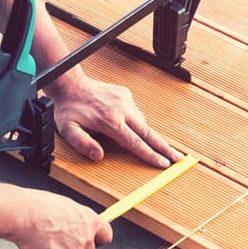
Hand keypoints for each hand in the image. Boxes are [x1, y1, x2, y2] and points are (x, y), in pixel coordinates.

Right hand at [9, 191, 112, 248]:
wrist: (22, 215)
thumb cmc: (37, 207)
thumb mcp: (65, 207)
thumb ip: (76, 220)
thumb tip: (75, 226)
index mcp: (90, 221)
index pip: (105, 236)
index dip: (96, 240)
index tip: (91, 241)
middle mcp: (87, 239)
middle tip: (57, 243)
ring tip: (42, 242)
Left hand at [44, 70, 181, 167]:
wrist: (71, 85)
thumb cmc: (69, 109)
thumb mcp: (68, 130)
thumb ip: (83, 144)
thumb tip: (99, 156)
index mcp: (110, 122)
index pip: (135, 143)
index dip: (150, 155)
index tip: (163, 163)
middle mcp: (122, 110)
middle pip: (149, 133)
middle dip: (165, 147)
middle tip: (178, 158)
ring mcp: (125, 101)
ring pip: (143, 123)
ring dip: (149, 136)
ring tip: (158, 147)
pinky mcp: (126, 94)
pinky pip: (136, 112)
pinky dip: (137, 122)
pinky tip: (131, 126)